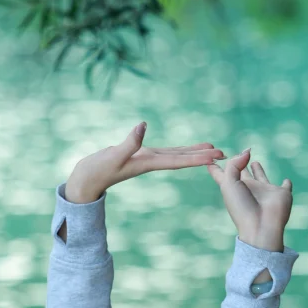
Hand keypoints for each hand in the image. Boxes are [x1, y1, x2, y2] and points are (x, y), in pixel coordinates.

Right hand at [64, 122, 224, 203]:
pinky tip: (183, 149)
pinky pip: (163, 152)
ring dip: (193, 153)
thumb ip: (128, 142)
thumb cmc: (95, 171)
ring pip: (175, 155)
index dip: (197, 157)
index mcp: (147, 163)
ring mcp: (144, 159)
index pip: (177, 160)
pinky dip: (177, 150)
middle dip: (202, 156)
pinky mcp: (137, 156)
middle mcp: (150, 162)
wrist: (84, 182)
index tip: (215, 157)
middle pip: (182, 158)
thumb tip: (143, 126)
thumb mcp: (112, 156)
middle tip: (224, 153)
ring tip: (211, 150)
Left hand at [206, 147, 291, 249]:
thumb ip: (234, 164)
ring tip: (255, 162)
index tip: (210, 156)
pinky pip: (285, 187)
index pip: (221, 173)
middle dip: (239, 163)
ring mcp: (264, 191)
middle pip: (241, 172)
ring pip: (260, 177)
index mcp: (233, 186)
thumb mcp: (229, 183)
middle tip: (239, 155)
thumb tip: (247, 152)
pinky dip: (287, 184)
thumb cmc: (242, 207)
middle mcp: (248, 188)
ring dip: (258, 170)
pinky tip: (286, 181)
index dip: (214, 165)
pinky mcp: (281, 194)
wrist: (261, 227)